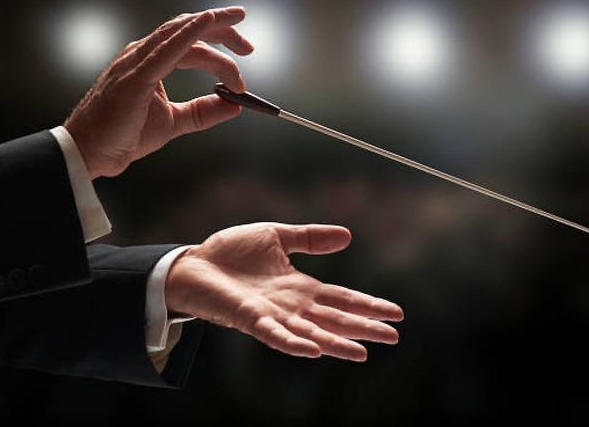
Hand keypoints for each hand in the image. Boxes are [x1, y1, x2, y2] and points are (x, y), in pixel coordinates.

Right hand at [64, 7, 253, 178]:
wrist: (93, 153)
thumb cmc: (122, 135)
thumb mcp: (174, 122)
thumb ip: (203, 112)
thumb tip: (234, 105)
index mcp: (151, 62)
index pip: (190, 41)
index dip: (219, 42)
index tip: (243, 52)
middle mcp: (143, 55)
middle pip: (188, 30)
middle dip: (222, 31)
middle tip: (248, 46)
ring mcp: (137, 63)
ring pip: (182, 35)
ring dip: (213, 29)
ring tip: (239, 35)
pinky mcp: (135, 77)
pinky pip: (166, 50)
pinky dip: (188, 34)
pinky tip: (206, 23)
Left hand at [166, 223, 403, 361]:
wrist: (193, 262)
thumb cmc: (231, 252)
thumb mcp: (277, 236)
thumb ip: (310, 238)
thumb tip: (348, 235)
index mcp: (300, 287)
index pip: (342, 298)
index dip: (368, 305)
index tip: (395, 312)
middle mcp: (291, 306)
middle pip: (335, 319)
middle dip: (364, 327)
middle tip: (394, 336)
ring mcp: (272, 315)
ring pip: (311, 332)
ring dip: (337, 343)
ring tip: (363, 352)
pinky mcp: (250, 319)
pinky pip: (275, 335)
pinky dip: (294, 343)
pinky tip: (314, 350)